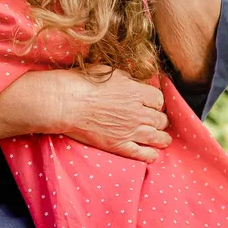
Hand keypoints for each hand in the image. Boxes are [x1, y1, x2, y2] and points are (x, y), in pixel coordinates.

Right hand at [49, 66, 171, 162]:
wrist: (65, 103)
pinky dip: (150, 154)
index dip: (155, 101)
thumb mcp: (108, 72)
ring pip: (157, 138)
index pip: (159, 99)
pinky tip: (152, 153)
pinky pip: (142, 154)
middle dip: (159, 119)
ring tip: (162, 139)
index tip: (151, 103)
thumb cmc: (82, 84)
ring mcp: (129, 131)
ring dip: (162, 138)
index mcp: (136, 92)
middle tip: (155, 120)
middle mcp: (138, 113)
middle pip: (161, 119)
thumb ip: (126, 78)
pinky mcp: (119, 145)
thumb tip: (135, 83)